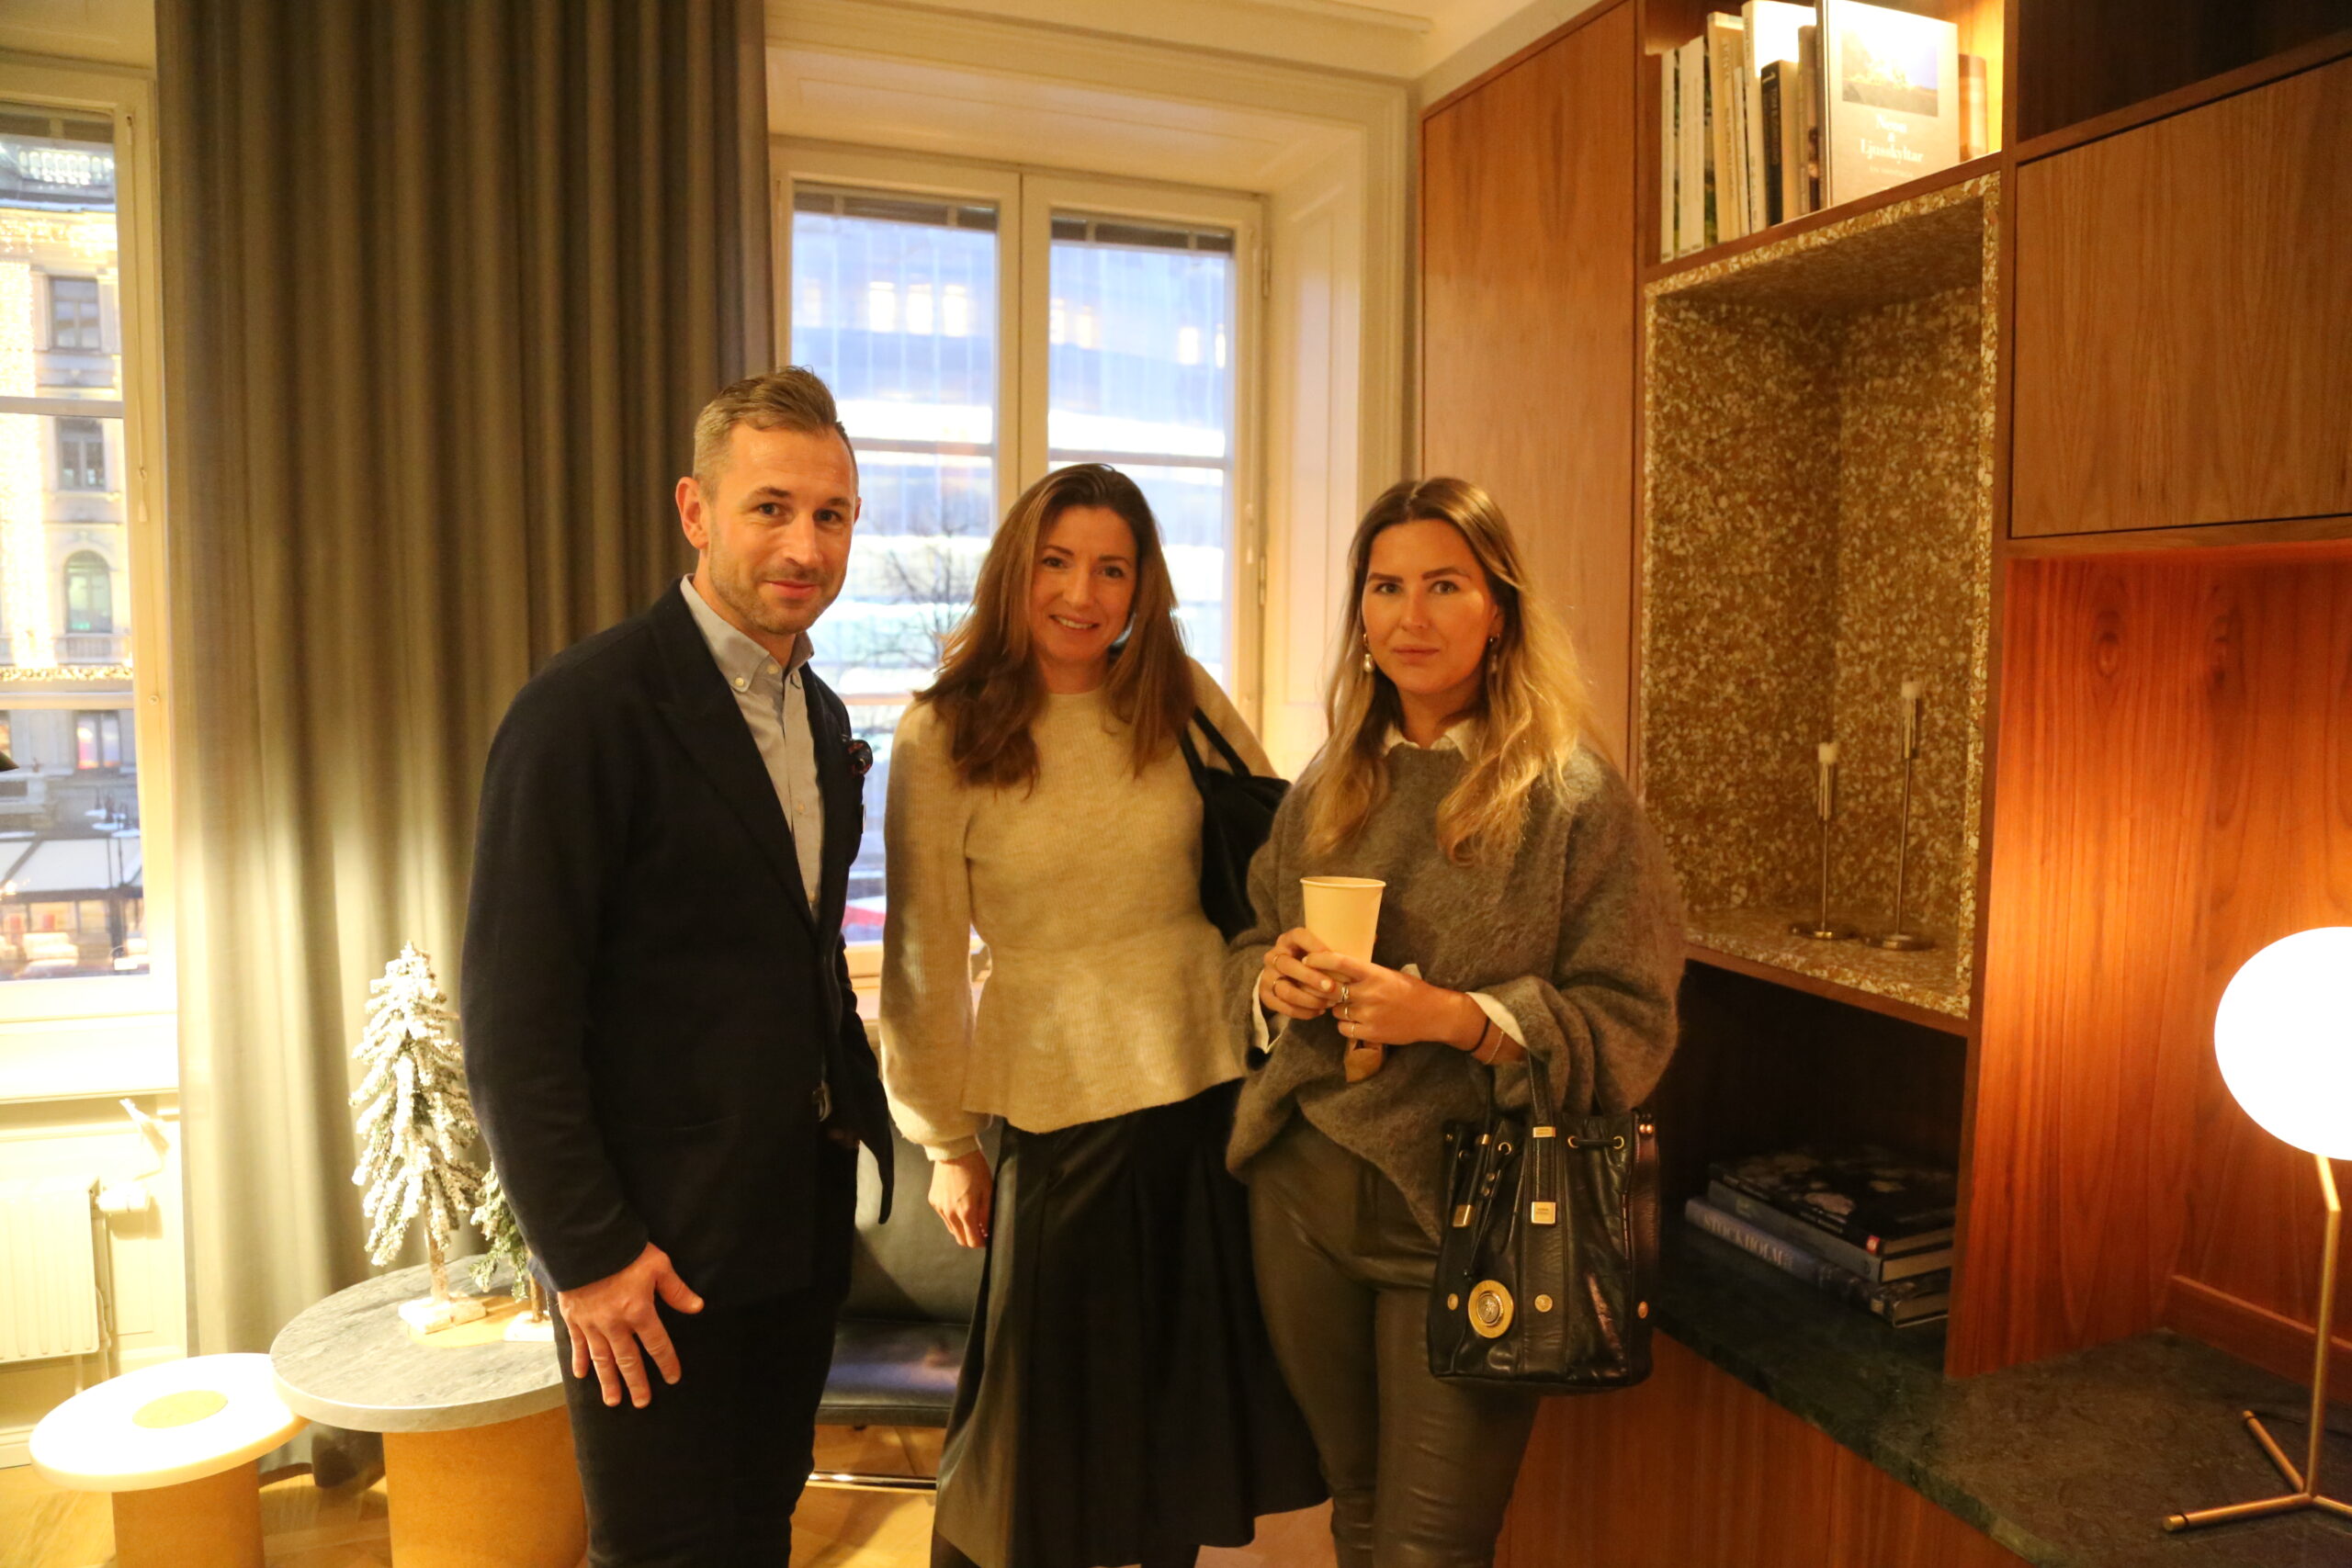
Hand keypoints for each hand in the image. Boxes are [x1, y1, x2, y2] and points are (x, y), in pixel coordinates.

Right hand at [557, 1242, 702, 1408]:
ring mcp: (591, 1323)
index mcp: (638, 1312)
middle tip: (642, 1404)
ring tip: (613, 1401)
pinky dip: (579, 1361)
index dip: (666, 1362)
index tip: (673, 1378)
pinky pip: (577, 1345)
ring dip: (608, 1382)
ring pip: (601, 1359)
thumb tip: (697, 1307)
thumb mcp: (658, 1265)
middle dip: (636, 1383)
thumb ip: (676, 1290)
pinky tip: (580, 1376)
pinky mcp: (573, 1318)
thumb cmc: (625, 1251)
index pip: (657, 1344)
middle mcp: (614, 1324)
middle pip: (628, 1360)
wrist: (584, 1243)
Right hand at [930, 1150, 992, 1248]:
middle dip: (971, 1238)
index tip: (987, 1238)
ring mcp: (940, 1208)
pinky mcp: (933, 1201)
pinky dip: (952, 1217)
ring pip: (952, 1229)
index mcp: (966, 1212)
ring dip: (962, 1228)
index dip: (981, 1242)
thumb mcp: (988, 1190)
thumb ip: (987, 1214)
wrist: (954, 1151)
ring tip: (971, 1215)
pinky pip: (944, 1217)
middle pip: (960, 1239)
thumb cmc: (974, 1168)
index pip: (972, 1241)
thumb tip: (987, 1230)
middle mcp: (950, 1213)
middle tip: (981, 1229)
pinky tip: (959, 1204)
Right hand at [1258, 927, 1337, 1020]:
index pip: (1299, 936)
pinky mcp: (1265, 994)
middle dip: (1311, 978)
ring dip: (1308, 999)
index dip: (1315, 946)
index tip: (1334, 956)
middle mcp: (1273, 956)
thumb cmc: (1312, 963)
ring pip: (1285, 990)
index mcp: (1288, 940)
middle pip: (1288, 965)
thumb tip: (1371, 942)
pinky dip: (1302, 1011)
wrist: (1284, 977)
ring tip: (1327, 1004)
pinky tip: (1318, 1012)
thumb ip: (1335, 950)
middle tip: (1331, 987)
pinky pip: (1282, 1006)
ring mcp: (1267, 976)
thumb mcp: (1318, 951)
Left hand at [1302, 951, 1487, 1050]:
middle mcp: (1368, 993)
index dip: (1319, 959)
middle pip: (1331, 989)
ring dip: (1338, 1009)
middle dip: (1325, 990)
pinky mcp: (1371, 1033)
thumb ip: (1364, 971)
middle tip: (1325, 989)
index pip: (1339, 962)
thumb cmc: (1410, 990)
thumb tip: (1338, 963)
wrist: (1433, 1014)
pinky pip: (1344, 1029)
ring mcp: (1368, 1014)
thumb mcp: (1388, 973)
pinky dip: (1346, 1026)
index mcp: (1373, 974)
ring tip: (1352, 1007)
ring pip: (1336, 1011)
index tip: (1307, 959)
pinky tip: (1356, 1022)